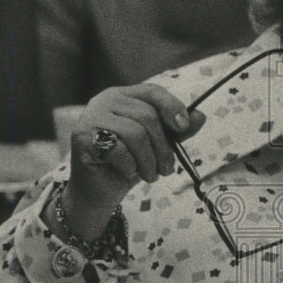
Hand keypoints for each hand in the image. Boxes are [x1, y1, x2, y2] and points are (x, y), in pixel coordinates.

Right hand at [64, 85, 205, 239]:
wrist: (99, 190)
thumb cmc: (129, 162)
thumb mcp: (158, 145)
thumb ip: (176, 130)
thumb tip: (200, 116)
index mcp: (123, 95)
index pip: (152, 91)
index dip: (172, 107)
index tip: (184, 127)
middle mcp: (104, 100)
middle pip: (146, 116)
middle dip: (163, 147)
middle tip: (167, 169)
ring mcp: (90, 117)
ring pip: (135, 133)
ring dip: (149, 160)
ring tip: (151, 175)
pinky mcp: (82, 137)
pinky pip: (118, 150)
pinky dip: (130, 166)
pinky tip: (128, 173)